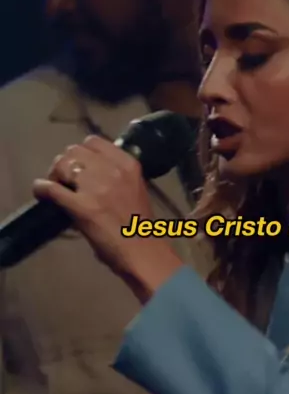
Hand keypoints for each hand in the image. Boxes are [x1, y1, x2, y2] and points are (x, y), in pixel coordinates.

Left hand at [32, 137, 182, 298]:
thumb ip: (116, 176)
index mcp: (128, 164)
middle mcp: (112, 169)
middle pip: (75, 151)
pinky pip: (52, 188)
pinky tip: (41, 193)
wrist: (143, 252)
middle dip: (66, 162)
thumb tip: (89, 175)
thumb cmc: (139, 225)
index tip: (79, 166)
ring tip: (55, 186)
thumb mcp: (134, 189)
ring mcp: (96, 187)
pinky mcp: (81, 206)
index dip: (81, 153)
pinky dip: (42, 189)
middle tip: (64, 178)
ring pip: (62, 164)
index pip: (94, 142)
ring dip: (54, 173)